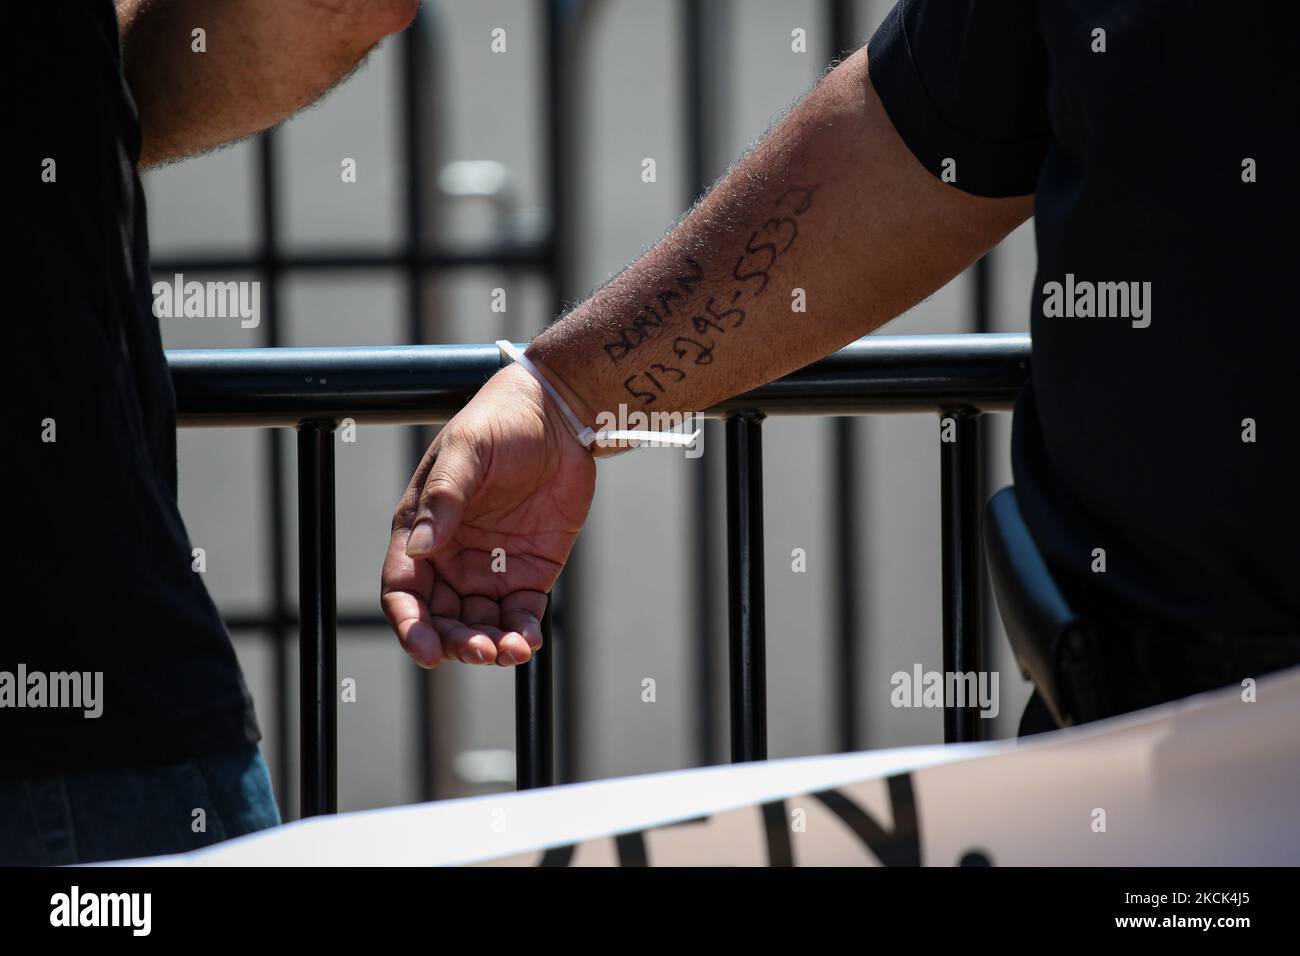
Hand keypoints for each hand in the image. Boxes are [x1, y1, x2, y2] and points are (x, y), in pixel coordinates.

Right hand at [381, 363, 596, 667]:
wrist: (558, 416)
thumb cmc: (500, 421)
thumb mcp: (467, 450)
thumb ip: (444, 497)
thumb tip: (420, 546)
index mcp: (422, 529)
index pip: (404, 590)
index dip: (410, 624)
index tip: (426, 650)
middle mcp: (451, 557)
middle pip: (441, 618)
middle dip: (456, 643)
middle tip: (480, 651)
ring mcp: (490, 568)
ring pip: (481, 625)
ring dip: (491, 646)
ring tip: (510, 650)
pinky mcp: (529, 572)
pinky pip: (520, 614)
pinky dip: (523, 633)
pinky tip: (529, 640)